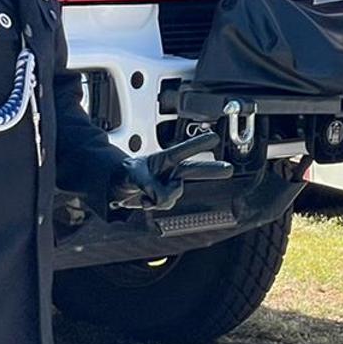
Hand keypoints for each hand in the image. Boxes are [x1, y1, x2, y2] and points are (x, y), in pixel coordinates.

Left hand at [111, 133, 233, 210]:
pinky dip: (154, 205)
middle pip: (195, 170)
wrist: (115, 188)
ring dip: (160, 198)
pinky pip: (166, 205)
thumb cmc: (123, 173)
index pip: (183, 150)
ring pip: (175, 195)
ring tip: (144, 194)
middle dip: (212, 170)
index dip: (198, 144)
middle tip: (228, 169)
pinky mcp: (165, 198)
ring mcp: (169, 185)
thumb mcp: (132, 175)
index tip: (214, 138)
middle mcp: (171, 171)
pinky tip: (145, 201)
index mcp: (164, 159)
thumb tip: (161, 197)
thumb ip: (148, 185)